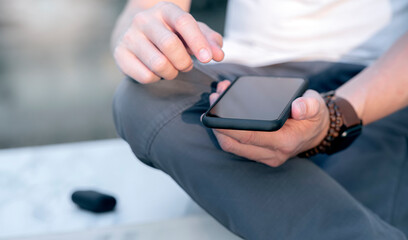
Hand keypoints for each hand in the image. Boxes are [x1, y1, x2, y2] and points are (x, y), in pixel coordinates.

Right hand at [113, 2, 223, 83]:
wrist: (137, 35)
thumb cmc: (170, 34)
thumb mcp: (191, 32)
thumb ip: (208, 41)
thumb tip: (218, 54)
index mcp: (165, 10)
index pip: (184, 22)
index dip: (198, 42)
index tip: (208, 59)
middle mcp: (144, 19)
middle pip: (170, 45)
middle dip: (184, 62)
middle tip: (186, 66)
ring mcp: (129, 36)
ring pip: (158, 64)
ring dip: (171, 73)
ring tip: (171, 68)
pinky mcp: (120, 54)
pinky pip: (145, 76)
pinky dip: (156, 79)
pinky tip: (156, 71)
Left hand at [209, 80, 329, 166]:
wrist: (317, 132)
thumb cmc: (313, 116)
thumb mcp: (316, 106)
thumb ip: (309, 105)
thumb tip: (297, 108)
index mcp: (284, 142)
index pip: (250, 137)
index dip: (230, 128)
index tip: (215, 115)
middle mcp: (273, 154)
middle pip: (235, 145)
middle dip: (218, 126)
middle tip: (213, 101)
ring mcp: (265, 157)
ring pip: (233, 147)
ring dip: (220, 129)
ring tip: (216, 103)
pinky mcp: (259, 154)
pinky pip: (237, 146)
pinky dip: (227, 132)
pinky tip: (224, 114)